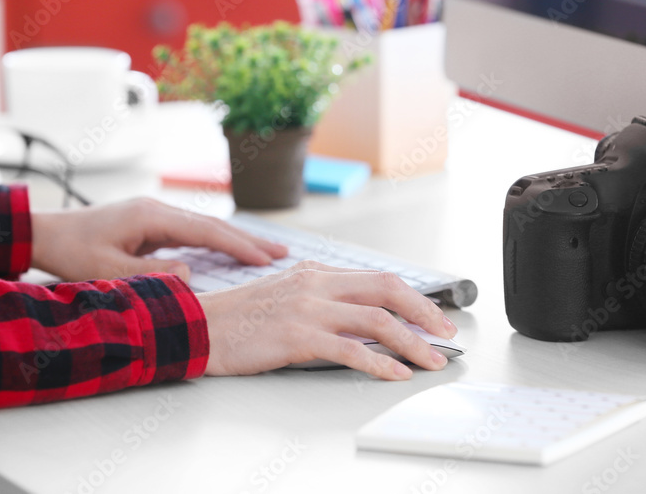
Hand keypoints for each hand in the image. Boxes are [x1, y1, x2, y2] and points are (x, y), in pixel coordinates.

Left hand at [30, 198, 287, 283]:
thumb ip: (150, 274)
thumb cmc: (71, 252)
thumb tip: (190, 275)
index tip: (266, 259)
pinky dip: (216, 243)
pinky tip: (230, 251)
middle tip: (283, 252)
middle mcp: (158, 210)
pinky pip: (192, 234)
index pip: (207, 232)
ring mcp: (155, 215)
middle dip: (248, 240)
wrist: (44, 233)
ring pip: (205, 228)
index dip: (238, 246)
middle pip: (214, 226)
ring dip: (235, 240)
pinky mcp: (150, 224)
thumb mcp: (107, 270)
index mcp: (152, 217)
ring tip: (267, 253)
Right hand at [199, 260, 458, 380]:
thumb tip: (363, 319)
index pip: (378, 278)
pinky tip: (394, 373)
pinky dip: (379, 362)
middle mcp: (316, 284)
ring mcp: (307, 308)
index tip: (433, 317)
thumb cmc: (240, 319)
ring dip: (411, 343)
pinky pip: (350, 349)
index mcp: (316, 273)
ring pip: (376, 320)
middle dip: (424, 313)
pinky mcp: (297, 336)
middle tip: (445, 335)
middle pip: (387, 290)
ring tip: (430, 360)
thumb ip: (322, 299)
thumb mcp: (286, 295)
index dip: (414, 298)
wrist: (200, 327)